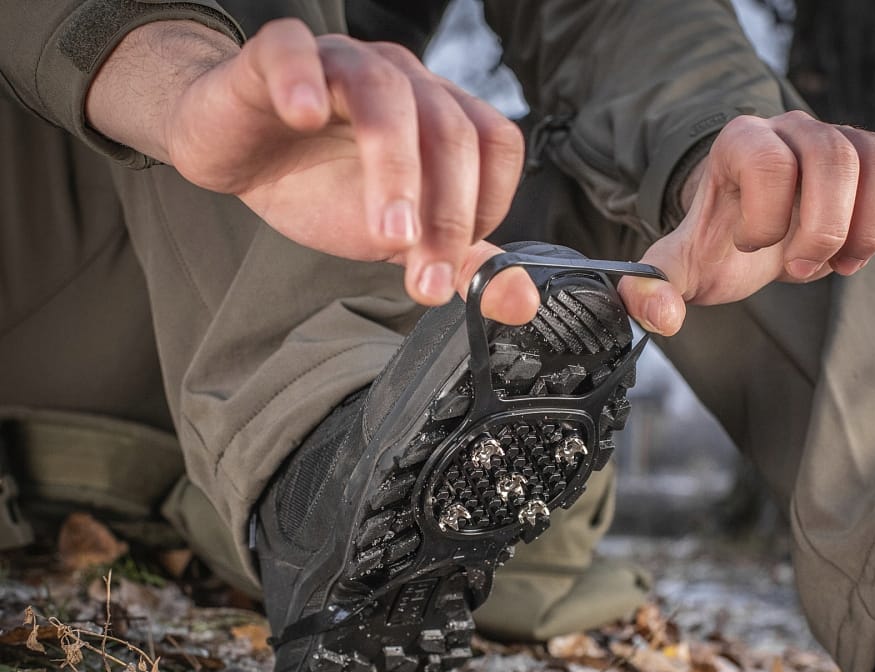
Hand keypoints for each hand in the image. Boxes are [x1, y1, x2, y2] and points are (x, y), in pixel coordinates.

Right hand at [87, 19, 537, 322]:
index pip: (494, 145)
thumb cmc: (321, 187)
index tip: (451, 261)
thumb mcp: (398, 237)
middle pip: (449, 130)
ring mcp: (341, 61)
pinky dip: (301, 81)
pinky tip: (303, 118)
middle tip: (426, 282)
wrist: (238, 155)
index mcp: (439, 115)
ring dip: (394, 171)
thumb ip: (459, 262)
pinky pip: (292, 50)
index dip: (486, 205)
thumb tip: (522, 303)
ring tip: (387, 235)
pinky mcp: (274, 57)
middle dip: (447, 215)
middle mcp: (402, 79)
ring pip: (386, 97)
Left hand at [619, 110, 874, 334]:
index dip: (766, 217)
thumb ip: (653, 290)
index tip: (752, 248)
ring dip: (867, 230)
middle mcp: (795, 130)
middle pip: (836, 156)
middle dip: (825, 228)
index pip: (768, 161)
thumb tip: (662, 319)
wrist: (753, 229)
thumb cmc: (720, 244)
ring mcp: (844, 139)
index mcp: (741, 143)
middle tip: (801, 269)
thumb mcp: (679, 268)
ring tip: (838, 262)